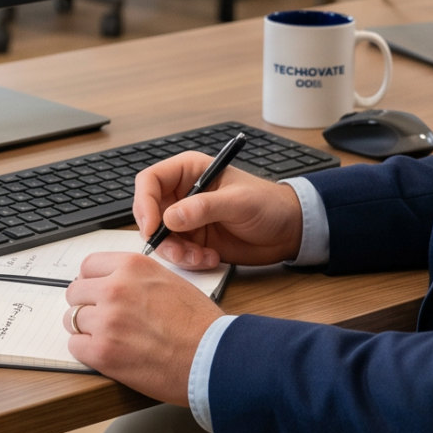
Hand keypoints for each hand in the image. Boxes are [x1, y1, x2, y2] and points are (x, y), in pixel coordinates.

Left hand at [64, 252, 221, 403]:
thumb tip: (113, 283)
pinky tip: (108, 354)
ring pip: (72, 320)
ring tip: (110, 339)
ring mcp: (107, 320)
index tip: (95, 292)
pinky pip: (75, 346)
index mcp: (132, 267)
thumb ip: (137, 278)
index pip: (88, 266)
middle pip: (75, 293)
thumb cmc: (200, 324)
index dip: (91, 282)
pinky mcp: (103, 351)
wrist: (212, 357)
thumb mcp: (170, 281)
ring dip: (87, 330)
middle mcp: (116, 288)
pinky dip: (87, 352)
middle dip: (86, 306)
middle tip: (101, 319)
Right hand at [132, 151, 302, 270]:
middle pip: (149, 213)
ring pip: (161, 238)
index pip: (150, 181)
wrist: (288, 231)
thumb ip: (204, 208)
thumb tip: (170, 218)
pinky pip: (177, 254)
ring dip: (176, 252)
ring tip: (201, 257)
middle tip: (178, 251)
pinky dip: (189, 261)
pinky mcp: (194, 241)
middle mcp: (182, 194)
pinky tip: (211, 259)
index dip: (144, 203)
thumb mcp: (238, 202)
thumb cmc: (268, 204)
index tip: (153, 226)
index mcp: (189, 171)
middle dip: (159, 235)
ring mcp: (187, 219)